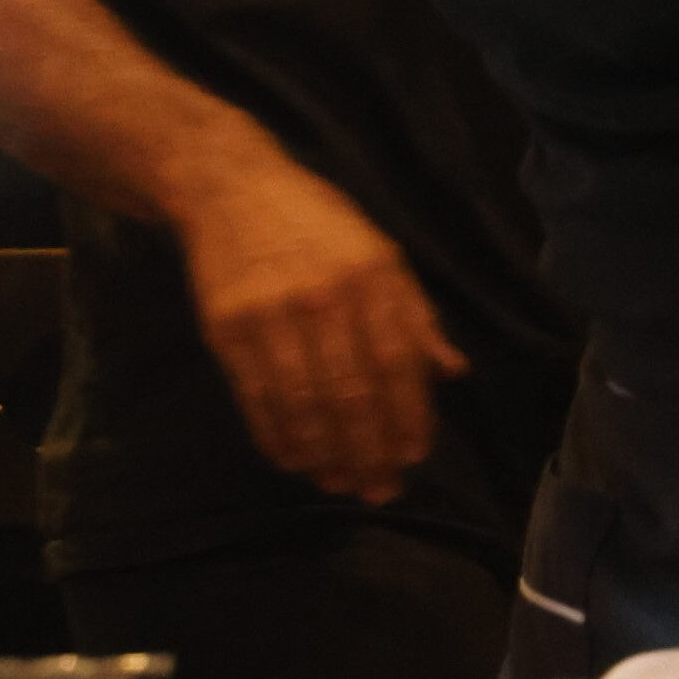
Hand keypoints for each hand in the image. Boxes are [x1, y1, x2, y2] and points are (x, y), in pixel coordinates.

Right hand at [160, 153, 460, 501]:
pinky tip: (292, 459)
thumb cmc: (315, 222)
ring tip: (337, 482)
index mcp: (374, 278)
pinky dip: (276, 437)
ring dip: (323, 455)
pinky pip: (257, 397)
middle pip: (352, 396)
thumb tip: (452, 372)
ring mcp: (272, 313)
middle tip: (376, 490)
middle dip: (368, 453)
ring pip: (304, 405)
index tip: (411, 459)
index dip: (408, 420)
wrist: (229, 188)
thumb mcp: (380, 253)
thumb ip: (414, 314)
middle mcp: (326, 297)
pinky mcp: (227, 327)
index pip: (398, 366)